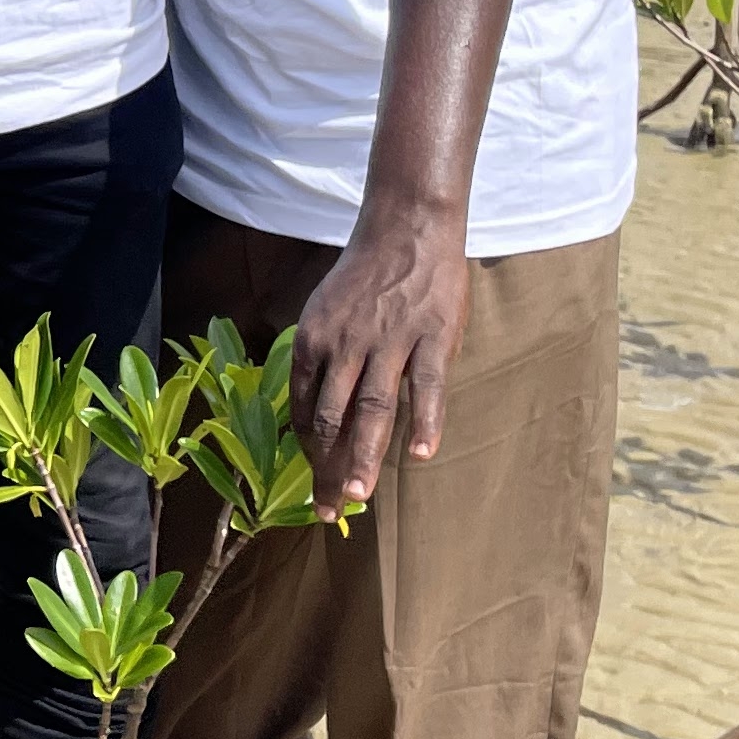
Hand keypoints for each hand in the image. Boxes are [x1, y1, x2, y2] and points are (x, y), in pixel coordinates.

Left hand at [289, 206, 469, 517]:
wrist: (406, 228)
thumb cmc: (365, 278)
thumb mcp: (325, 312)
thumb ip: (320, 360)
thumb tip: (314, 415)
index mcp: (313, 339)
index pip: (305, 408)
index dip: (307, 452)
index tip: (310, 485)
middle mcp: (345, 344)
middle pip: (332, 418)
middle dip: (325, 469)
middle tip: (325, 510)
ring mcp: (390, 341)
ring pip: (373, 410)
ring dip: (363, 457)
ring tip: (356, 496)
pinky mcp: (433, 337)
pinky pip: (427, 387)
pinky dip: (424, 422)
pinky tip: (419, 454)